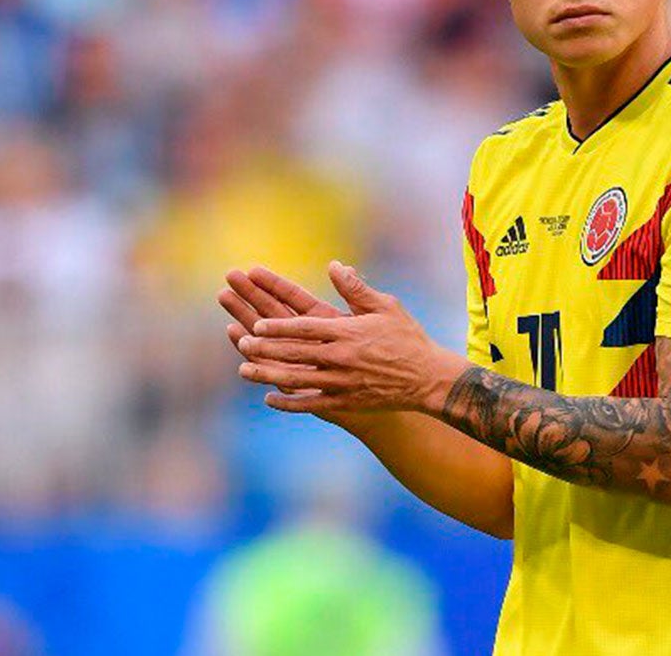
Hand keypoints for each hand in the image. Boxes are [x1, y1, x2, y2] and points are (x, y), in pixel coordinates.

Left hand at [233, 262, 467, 414]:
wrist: (428, 378)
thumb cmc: (408, 338)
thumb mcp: (386, 306)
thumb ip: (356, 287)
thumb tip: (334, 265)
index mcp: (348, 332)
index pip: (305, 326)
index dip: (279, 325)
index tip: (257, 323)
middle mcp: (341, 357)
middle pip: (294, 352)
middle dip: (265, 347)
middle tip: (242, 343)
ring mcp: (341, 382)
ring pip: (296, 379)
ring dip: (267, 374)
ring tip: (244, 370)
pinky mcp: (345, 401)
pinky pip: (310, 403)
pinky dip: (288, 402)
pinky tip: (270, 398)